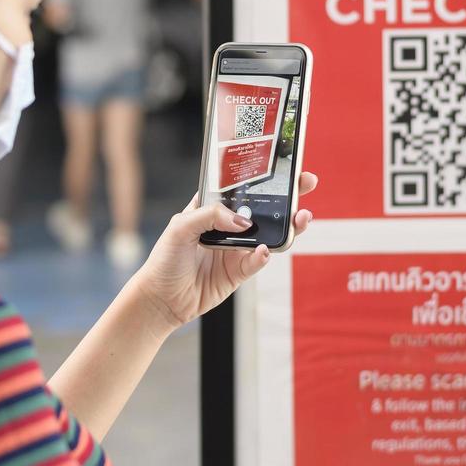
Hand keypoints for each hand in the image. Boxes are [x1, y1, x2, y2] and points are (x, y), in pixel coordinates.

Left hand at [132, 172, 318, 330]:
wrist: (160, 300)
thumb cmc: (164, 260)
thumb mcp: (179, 227)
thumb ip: (209, 216)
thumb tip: (242, 220)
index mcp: (211, 208)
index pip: (240, 187)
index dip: (261, 175)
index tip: (282, 165)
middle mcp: (227, 226)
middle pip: (263, 207)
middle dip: (287, 195)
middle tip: (305, 183)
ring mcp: (235, 249)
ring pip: (268, 234)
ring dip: (286, 226)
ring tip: (300, 218)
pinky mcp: (239, 272)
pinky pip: (257, 261)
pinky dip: (264, 256)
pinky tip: (265, 250)